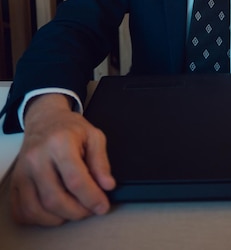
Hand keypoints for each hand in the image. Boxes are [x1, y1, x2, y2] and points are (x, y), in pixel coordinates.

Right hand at [10, 93, 115, 225]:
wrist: (44, 120)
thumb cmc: (69, 128)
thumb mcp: (93, 136)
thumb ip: (101, 161)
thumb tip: (107, 185)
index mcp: (60, 143)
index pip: (75, 179)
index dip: (91, 198)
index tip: (102, 206)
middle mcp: (37, 158)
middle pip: (55, 199)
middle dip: (77, 211)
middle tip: (90, 209)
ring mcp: (22, 171)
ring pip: (36, 209)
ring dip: (59, 217)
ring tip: (74, 209)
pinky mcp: (15, 182)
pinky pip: (21, 211)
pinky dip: (39, 219)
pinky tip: (55, 211)